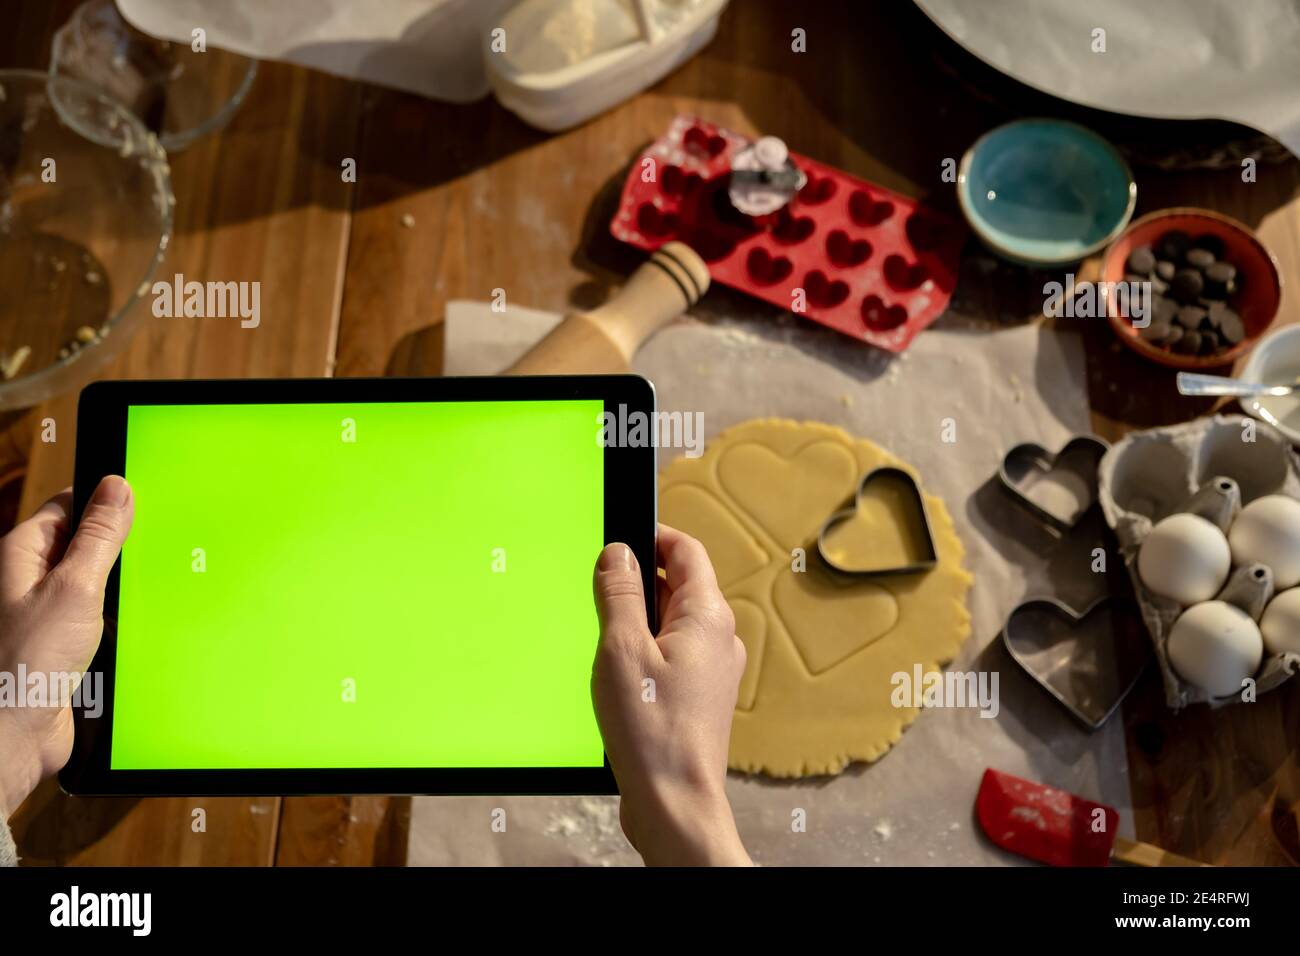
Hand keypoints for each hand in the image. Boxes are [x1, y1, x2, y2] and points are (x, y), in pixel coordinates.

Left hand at [0, 477, 132, 817]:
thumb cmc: (25, 663)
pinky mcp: (62, 645)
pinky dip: (118, 624)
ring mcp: (45, 614)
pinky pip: (98, 621)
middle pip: (84, 546)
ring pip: (96, 586)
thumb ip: (99, 537)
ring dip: (120, 593)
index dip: (104, 503)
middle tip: (149, 553)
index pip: (67, 507)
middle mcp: (29, 582)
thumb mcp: (75, 587)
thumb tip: (116, 488)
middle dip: (119, 552)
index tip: (140, 502)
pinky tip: (131, 630)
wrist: (14, 735)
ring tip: (139, 598)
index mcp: (21, 555)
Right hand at [591, 524, 750, 865]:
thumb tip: (617, 553)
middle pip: (680, 585)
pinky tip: (616, 672)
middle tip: (598, 586)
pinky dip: (645, 650)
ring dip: (638, 618)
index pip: (687, 551)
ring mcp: (713, 671)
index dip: (653, 535)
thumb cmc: (653, 731)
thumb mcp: (621, 650)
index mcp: (709, 616)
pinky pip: (673, 655)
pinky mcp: (700, 698)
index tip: (619, 535)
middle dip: (638, 580)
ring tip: (602, 633)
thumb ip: (618, 594)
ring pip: (673, 623)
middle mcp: (719, 639)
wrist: (676, 804)